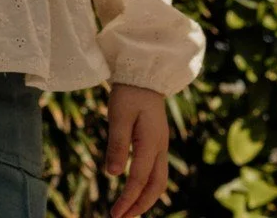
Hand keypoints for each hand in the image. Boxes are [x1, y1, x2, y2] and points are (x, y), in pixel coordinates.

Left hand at [105, 83, 168, 217]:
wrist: (144, 73)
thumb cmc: (129, 93)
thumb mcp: (118, 116)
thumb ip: (117, 145)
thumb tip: (114, 175)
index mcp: (151, 142)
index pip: (139, 179)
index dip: (127, 199)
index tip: (114, 215)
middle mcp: (160, 147)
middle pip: (156, 186)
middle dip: (140, 205)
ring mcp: (162, 144)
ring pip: (160, 180)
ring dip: (146, 198)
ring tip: (129, 211)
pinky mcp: (158, 141)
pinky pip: (157, 171)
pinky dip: (148, 187)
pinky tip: (136, 190)